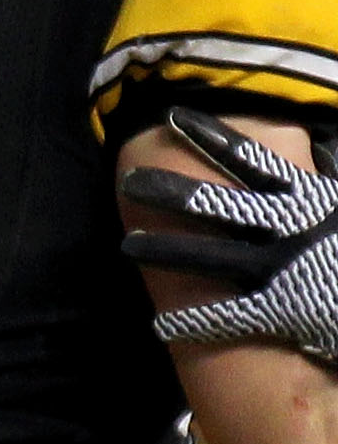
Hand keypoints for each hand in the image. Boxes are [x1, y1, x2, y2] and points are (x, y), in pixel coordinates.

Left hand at [120, 112, 337, 356]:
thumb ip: (331, 172)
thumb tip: (320, 155)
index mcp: (304, 195)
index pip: (247, 158)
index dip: (207, 137)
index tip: (174, 119)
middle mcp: (284, 227)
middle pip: (214, 204)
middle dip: (169, 192)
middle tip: (130, 182)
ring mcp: (276, 269)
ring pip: (208, 257)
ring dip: (165, 250)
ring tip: (127, 245)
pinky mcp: (277, 311)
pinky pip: (225, 318)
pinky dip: (191, 322)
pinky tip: (159, 324)